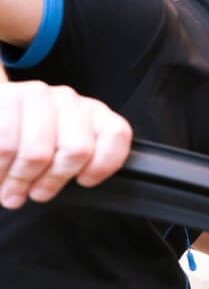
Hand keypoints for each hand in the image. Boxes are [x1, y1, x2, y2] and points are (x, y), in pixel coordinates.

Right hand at [0, 81, 132, 208]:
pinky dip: (2, 170)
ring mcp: (38, 95)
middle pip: (77, 151)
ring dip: (21, 180)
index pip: (116, 133)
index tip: (84, 181)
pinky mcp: (8, 98)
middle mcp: (69, 100)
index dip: (104, 164)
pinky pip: (6, 147)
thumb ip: (79, 161)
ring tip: (12, 191)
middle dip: (53, 180)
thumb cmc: (30, 135)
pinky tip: (0, 177)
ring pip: (38, 154)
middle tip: (37, 193)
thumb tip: (82, 181)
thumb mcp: (63, 147)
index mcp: (93, 112)